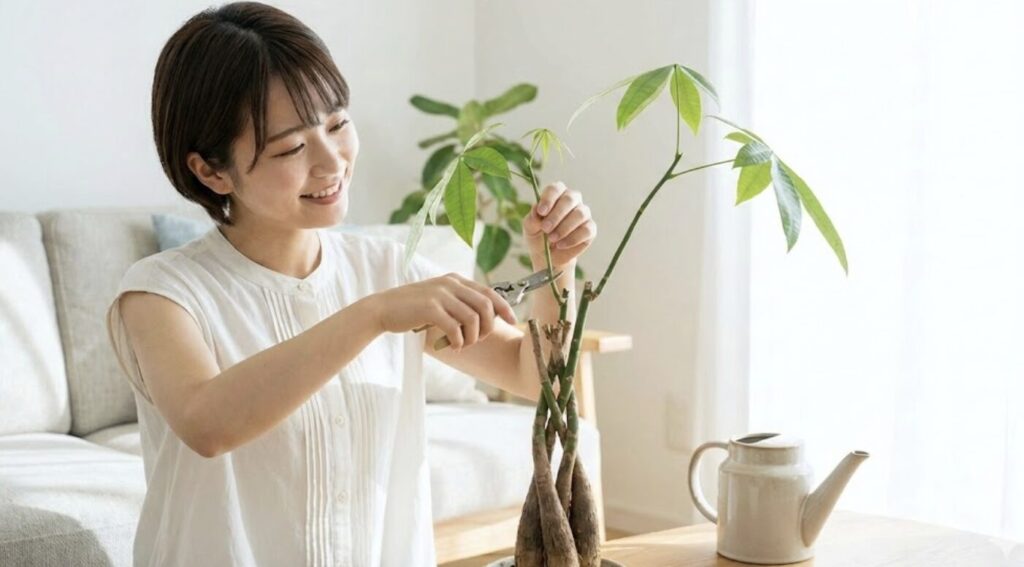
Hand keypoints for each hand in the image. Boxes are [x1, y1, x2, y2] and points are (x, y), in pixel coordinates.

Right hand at [373, 273, 516, 350]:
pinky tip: (452, 346)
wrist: (383, 309)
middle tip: (476, 340)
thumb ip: (460, 302)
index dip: (504, 307)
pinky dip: (458, 341)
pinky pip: (455, 328)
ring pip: (473, 319)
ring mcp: (440, 295)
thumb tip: (487, 316)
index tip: (512, 321)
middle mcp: (450, 284)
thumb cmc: (413, 308)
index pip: (489, 292)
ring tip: (462, 344)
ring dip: (472, 337)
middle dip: (488, 327)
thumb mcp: (440, 298)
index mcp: (455, 280)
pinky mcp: (430, 308)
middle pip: (486, 306)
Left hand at [522, 181, 596, 268]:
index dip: (549, 199)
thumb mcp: (530, 228)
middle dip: (556, 215)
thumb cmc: (538, 236)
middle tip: (545, 228)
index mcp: (556, 194)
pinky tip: (561, 245)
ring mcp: (583, 213)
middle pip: (569, 199)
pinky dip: (572, 239)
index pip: (555, 188)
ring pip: (580, 214)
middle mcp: (572, 200)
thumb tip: (536, 210)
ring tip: (552, 239)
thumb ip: (532, 218)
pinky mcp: (590, 229)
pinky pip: (586, 230)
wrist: (548, 256)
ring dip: (564, 227)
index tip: (541, 212)